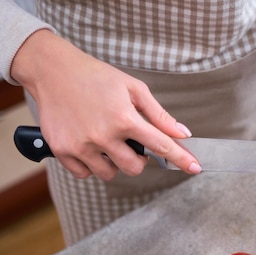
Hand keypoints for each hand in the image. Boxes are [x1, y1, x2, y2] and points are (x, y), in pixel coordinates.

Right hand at [10, 29, 201, 180]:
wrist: (52, 70)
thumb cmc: (95, 77)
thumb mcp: (133, 88)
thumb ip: (158, 114)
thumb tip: (182, 133)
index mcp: (124, 118)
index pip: (161, 145)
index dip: (181, 159)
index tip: (195, 168)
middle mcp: (103, 134)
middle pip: (134, 167)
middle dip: (138, 159)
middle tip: (130, 142)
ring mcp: (81, 145)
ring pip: (110, 174)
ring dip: (114, 163)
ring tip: (107, 141)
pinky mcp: (62, 150)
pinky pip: (85, 174)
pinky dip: (90, 165)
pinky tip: (89, 146)